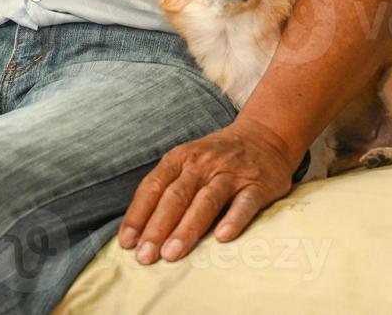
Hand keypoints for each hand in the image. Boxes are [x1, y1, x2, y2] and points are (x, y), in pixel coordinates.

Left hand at [117, 117, 298, 263]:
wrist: (265, 136)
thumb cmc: (217, 158)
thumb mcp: (187, 162)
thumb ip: (167, 189)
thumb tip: (141, 228)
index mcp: (179, 158)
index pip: (152, 187)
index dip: (138, 215)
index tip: (126, 242)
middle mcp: (201, 164)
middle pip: (175, 197)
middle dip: (157, 228)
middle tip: (145, 255)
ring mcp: (230, 174)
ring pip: (205, 201)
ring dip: (187, 228)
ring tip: (172, 253)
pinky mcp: (258, 185)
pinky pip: (244, 203)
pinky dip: (233, 219)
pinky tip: (222, 238)